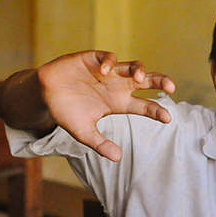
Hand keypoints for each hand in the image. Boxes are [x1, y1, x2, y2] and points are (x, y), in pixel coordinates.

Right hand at [39, 51, 175, 161]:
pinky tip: (104, 72)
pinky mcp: (94, 59)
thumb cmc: (67, 111)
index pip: (145, 106)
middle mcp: (118, 86)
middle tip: (171, 86)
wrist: (44, 94)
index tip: (167, 118)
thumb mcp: (83, 132)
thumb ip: (100, 143)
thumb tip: (118, 158)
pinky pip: (108, 58)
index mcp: (120, 103)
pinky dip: (109, 63)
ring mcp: (108, 72)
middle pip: (146, 81)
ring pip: (132, 66)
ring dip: (138, 70)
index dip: (156, 110)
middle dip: (160, 81)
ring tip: (138, 78)